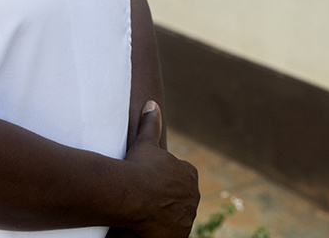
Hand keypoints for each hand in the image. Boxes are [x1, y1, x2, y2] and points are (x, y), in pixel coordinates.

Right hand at [122, 101, 198, 237]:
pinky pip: (172, 233)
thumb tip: (152, 104)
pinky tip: (148, 228)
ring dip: (166, 216)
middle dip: (168, 199)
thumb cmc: (140, 166)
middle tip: (148, 199)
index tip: (155, 181)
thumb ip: (151, 124)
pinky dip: (164, 231)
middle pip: (181, 198)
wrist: (135, 195)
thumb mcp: (146, 143)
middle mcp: (193, 197)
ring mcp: (187, 217)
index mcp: (189, 174)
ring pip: (177, 216)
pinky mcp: (179, 234)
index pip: (184, 176)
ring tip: (146, 214)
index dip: (169, 179)